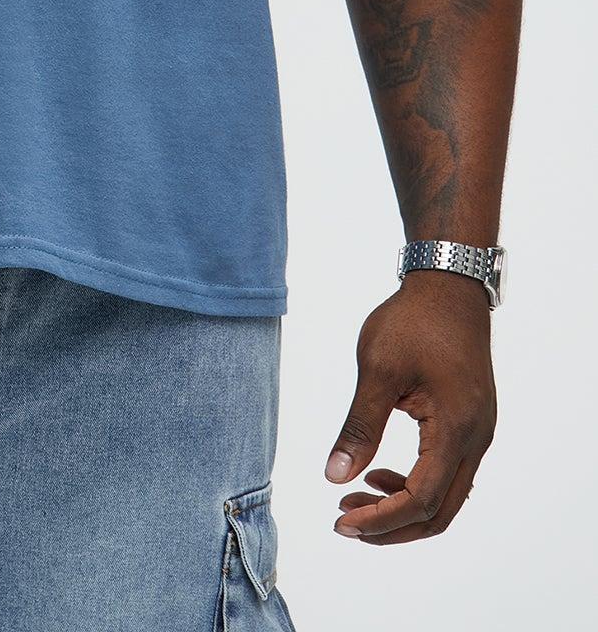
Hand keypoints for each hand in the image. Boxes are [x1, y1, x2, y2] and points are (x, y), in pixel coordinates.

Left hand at [324, 273, 496, 542]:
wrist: (448, 285)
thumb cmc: (413, 321)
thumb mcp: (379, 370)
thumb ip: (359, 427)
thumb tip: (334, 477)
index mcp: (456, 430)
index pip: (422, 500)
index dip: (382, 519)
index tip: (342, 521)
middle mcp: (476, 439)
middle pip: (440, 512)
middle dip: (392, 526)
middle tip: (345, 522)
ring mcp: (478, 433)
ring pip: (447, 496)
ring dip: (403, 508)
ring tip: (357, 500)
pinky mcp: (471, 423)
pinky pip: (449, 473)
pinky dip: (416, 485)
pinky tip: (380, 474)